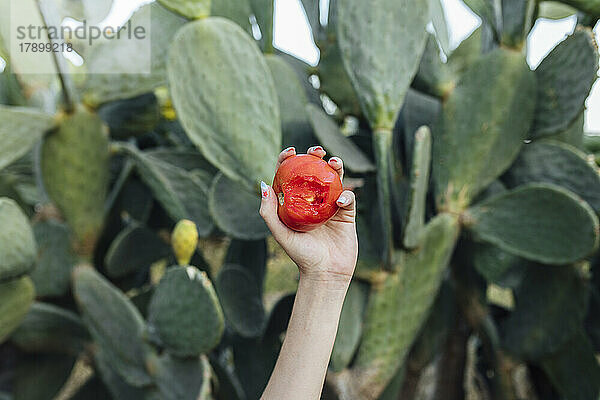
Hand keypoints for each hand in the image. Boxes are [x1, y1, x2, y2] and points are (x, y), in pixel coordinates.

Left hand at [259, 146, 357, 285]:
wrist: (325, 273)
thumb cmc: (301, 255)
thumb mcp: (280, 234)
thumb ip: (269, 212)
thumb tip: (264, 184)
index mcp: (295, 202)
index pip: (290, 174)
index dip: (289, 160)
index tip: (292, 152)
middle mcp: (313, 200)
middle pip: (314, 171)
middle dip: (316, 156)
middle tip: (317, 151)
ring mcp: (331, 205)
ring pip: (334, 178)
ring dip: (336, 166)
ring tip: (334, 162)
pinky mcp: (346, 213)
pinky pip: (348, 197)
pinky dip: (347, 194)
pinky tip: (342, 200)